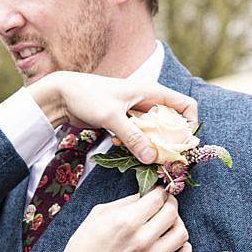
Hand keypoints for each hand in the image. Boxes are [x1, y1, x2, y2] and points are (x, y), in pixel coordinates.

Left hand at [27, 71, 197, 163]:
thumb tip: (152, 158)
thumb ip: (133, 137)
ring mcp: (136, 112)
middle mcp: (147, 101)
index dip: (190, 125)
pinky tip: (119, 145)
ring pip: (155, 132)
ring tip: (143, 157)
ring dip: (152, 146)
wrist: (61, 94)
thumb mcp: (111, 116)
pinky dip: (135, 144)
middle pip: (172, 123)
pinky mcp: (124, 122)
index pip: (186, 105)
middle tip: (165, 159)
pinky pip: (138, 136)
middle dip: (171, 141)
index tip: (182, 145)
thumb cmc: (87, 96)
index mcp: (151, 92)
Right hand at [54, 187, 192, 251]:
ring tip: (167, 224)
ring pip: (181, 233)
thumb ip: (126, 202)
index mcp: (126, 220)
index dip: (159, 191)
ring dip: (177, 224)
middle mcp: (141, 238)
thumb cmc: (85, 244)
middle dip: (169, 203)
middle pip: (172, 212)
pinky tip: (174, 244)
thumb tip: (145, 195)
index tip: (157, 192)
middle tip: (163, 205)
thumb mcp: (99, 213)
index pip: (158, 198)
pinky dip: (183, 249)